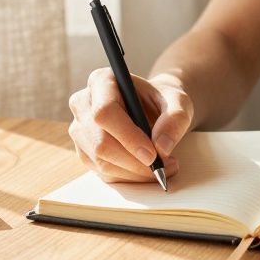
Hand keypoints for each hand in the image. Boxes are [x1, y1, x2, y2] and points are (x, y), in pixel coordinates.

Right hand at [68, 69, 191, 183]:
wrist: (154, 110)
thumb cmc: (163, 101)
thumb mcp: (178, 101)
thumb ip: (175, 119)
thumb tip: (161, 147)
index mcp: (102, 81)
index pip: (105, 112)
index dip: (128, 136)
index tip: (153, 154)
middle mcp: (83, 103)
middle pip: (100, 142)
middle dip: (134, 162)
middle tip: (165, 166)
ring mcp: (80, 129)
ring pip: (101, 161)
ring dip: (134, 173)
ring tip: (163, 168)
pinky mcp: (84, 151)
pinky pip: (103, 172)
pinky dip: (129, 177)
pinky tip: (147, 170)